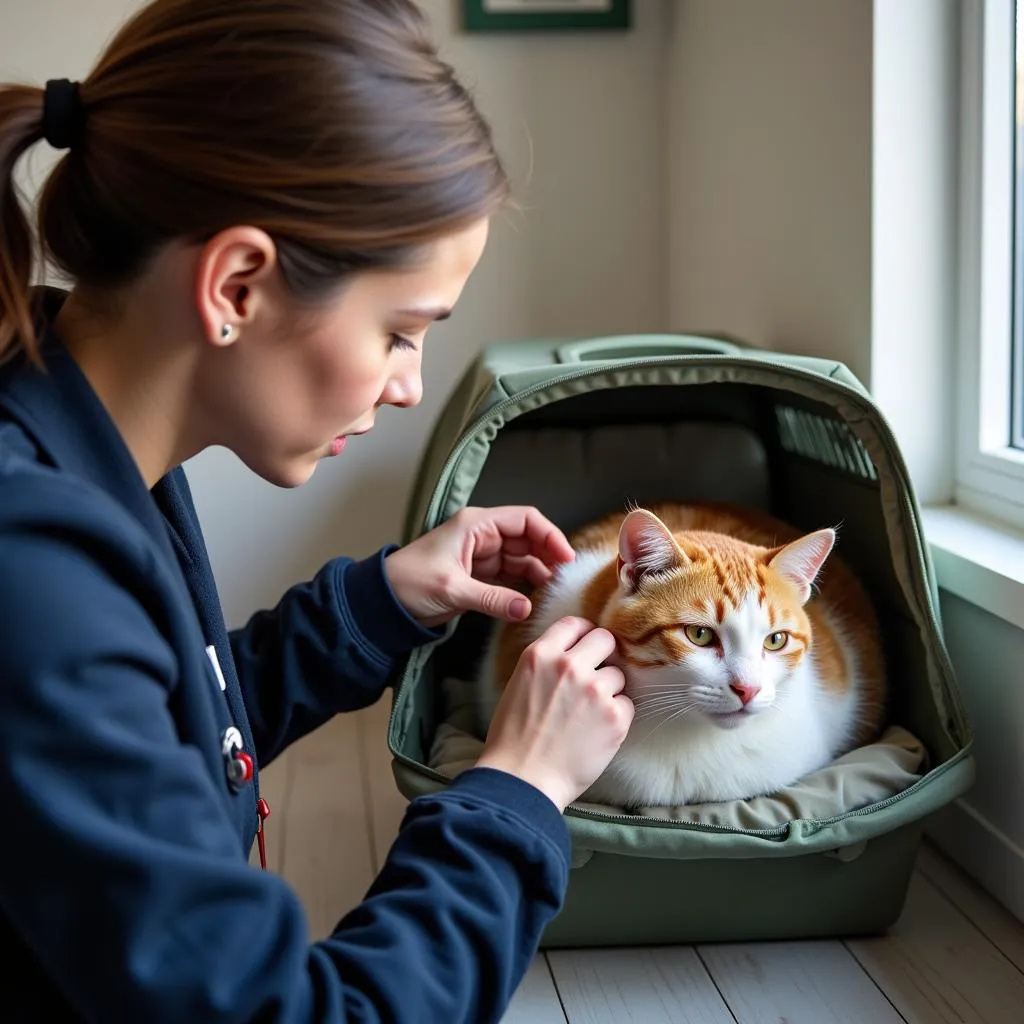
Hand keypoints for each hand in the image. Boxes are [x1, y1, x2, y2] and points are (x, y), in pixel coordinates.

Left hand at [384, 506, 574, 627]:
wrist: (382, 603)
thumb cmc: (409, 583)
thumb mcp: (452, 590)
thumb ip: (492, 599)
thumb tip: (526, 608)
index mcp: (476, 525)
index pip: (525, 519)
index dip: (549, 535)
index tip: (566, 558)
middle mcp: (482, 536)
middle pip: (527, 539)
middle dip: (548, 556)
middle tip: (565, 579)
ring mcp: (481, 556)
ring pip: (521, 559)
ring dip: (538, 573)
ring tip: (555, 591)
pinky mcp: (478, 576)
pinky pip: (510, 577)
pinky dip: (524, 586)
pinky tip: (536, 598)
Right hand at [476, 617, 633, 812]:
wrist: (524, 779)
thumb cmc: (513, 738)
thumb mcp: (519, 685)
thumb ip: (545, 664)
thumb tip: (571, 654)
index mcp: (541, 655)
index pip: (574, 624)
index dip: (584, 633)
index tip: (587, 644)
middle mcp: (570, 666)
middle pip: (605, 639)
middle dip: (604, 654)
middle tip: (598, 674)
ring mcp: (595, 690)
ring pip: (618, 675)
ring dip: (609, 691)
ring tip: (591, 714)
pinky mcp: (615, 716)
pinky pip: (627, 705)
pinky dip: (617, 717)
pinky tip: (598, 731)